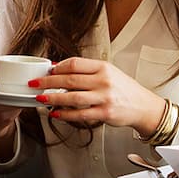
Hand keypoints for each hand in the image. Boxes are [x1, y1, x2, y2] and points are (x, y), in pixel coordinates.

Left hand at [35, 57, 166, 133]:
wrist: (143, 106)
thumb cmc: (124, 89)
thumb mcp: (108, 72)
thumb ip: (86, 70)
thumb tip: (58, 68)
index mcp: (103, 67)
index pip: (74, 63)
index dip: (56, 67)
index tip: (46, 71)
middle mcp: (103, 81)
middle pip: (69, 79)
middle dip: (47, 82)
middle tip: (34, 84)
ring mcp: (105, 97)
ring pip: (72, 97)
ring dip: (53, 98)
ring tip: (40, 99)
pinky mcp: (105, 113)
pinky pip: (80, 114)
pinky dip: (65, 114)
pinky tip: (55, 113)